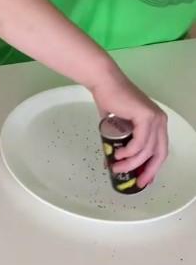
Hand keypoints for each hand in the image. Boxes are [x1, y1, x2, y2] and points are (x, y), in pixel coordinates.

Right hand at [89, 72, 167, 187]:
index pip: (159, 150)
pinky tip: (118, 154)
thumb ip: (119, 140)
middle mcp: (160, 121)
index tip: (142, 181)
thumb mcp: (117, 125)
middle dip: (147, 170)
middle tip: (134, 181)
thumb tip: (112, 159)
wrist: (104, 83)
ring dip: (131, 162)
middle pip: (158, 153)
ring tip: (116, 166)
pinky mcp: (146, 117)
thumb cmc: (108, 100)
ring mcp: (155, 118)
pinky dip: (129, 152)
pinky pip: (140, 142)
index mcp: (156, 123)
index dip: (152, 167)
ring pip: (147, 150)